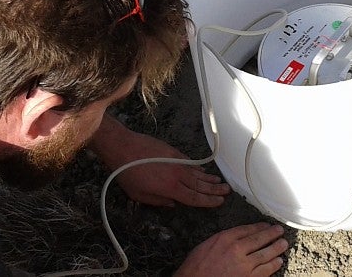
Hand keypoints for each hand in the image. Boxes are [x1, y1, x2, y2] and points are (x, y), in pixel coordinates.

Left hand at [89, 115, 229, 206]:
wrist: (124, 148)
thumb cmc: (128, 174)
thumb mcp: (139, 195)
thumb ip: (159, 201)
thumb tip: (173, 203)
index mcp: (171, 188)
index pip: (194, 198)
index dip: (208, 201)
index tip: (219, 202)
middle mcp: (178, 175)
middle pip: (200, 185)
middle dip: (215, 189)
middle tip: (227, 192)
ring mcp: (177, 162)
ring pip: (198, 173)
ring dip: (209, 178)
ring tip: (220, 182)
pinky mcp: (174, 152)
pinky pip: (190, 163)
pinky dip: (198, 168)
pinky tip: (203, 171)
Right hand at [175, 223, 287, 276]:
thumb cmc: (196, 267)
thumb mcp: (206, 245)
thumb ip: (223, 239)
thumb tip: (236, 237)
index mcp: (225, 238)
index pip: (247, 229)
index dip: (259, 227)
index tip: (266, 225)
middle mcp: (237, 249)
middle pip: (259, 239)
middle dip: (272, 234)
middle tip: (280, 231)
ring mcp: (244, 265)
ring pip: (265, 254)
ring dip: (276, 248)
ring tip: (283, 244)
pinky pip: (265, 271)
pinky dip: (273, 265)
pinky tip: (278, 261)